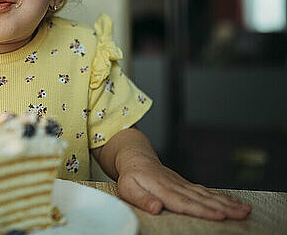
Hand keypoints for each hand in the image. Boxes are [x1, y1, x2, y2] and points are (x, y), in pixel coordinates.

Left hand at [116, 152, 251, 219]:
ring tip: (245, 210)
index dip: (203, 210)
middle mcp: (176, 186)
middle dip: (224, 207)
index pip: (185, 202)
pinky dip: (222, 197)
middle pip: (203, 199)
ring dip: (228, 202)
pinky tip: (234, 202)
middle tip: (243, 214)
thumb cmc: (131, 176)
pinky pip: (206, 191)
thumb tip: (156, 208)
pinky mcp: (186, 185)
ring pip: (208, 194)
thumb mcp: (128, 188)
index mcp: (163, 189)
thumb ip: (142, 199)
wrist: (136, 157)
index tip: (220, 216)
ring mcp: (183, 184)